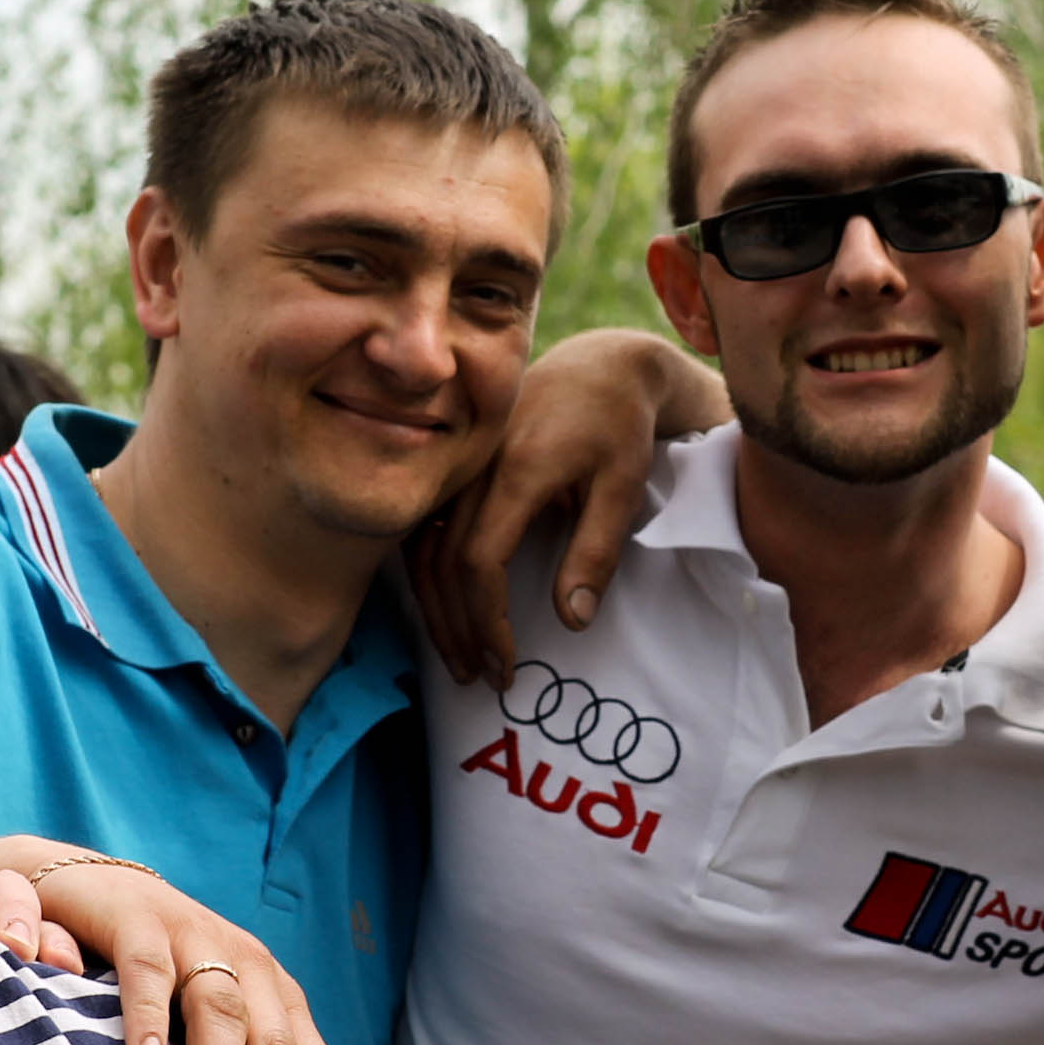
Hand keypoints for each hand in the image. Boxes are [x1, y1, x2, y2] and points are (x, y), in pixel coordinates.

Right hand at [409, 327, 725, 686]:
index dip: (488, 621)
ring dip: (435, 611)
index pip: (480, 561)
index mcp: (517, 469)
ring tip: (459, 658)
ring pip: (422, 550)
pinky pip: (420, 529)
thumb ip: (595, 552)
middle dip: (460, 630)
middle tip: (484, 677)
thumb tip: (569, 621)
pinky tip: (440, 611)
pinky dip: (424, 577)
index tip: (507, 664)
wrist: (598, 367)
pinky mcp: (452, 468)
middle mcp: (474, 466)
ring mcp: (456, 465)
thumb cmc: (618, 427)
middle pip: (443, 564)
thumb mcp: (622, 487)